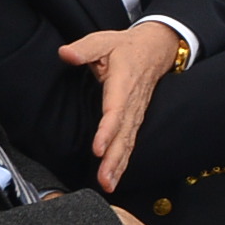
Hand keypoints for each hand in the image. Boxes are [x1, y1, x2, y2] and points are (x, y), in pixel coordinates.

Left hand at [57, 20, 183, 191]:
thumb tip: (67, 54)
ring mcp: (136, 113)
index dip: (107, 131)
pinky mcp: (135, 119)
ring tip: (107, 184)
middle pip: (124, 135)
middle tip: (104, 179)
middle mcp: (131, 103)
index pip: (115, 111)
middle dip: (114, 159)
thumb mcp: (104, 40)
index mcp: (123, 84)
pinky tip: (114, 177)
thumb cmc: (126, 47)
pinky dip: (123, 161)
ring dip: (118, 165)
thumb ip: (84, 48)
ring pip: (128, 142)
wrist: (157, 49)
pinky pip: (129, 142)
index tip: (98, 149)